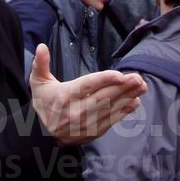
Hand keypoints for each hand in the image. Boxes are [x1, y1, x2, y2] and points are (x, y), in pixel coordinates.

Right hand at [30, 44, 146, 145]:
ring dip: (127, 97)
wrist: (40, 134)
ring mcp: (85, 124)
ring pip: (110, 109)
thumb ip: (40, 63)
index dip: (105, 80)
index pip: (87, 86)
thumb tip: (41, 46)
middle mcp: (76, 111)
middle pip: (103, 98)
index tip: (120, 75)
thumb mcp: (37, 81)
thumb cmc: (43, 102)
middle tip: (138, 78)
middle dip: (123, 88)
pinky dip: (124, 112)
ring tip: (142, 87)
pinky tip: (135, 102)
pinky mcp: (92, 132)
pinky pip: (111, 121)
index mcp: (64, 96)